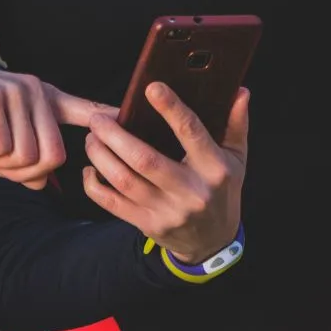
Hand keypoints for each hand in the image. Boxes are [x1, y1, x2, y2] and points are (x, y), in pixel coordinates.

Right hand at [0, 59, 104, 189]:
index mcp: (45, 99)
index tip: (132, 121)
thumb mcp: (3, 139)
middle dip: (25, 173)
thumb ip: (27, 158)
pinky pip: (3, 148)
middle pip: (54, 155)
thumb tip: (44, 182)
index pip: (86, 109)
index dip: (109, 119)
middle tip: (0, 164)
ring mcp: (19, 93)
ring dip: (3, 164)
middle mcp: (38, 92)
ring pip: (28, 156)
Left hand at [81, 82, 249, 264]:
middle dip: (115, 136)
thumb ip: (236, 124)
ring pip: (124, 180)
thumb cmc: (222, 190)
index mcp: (215, 169)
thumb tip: (240, 91)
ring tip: (92, 138)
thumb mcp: (237, 158)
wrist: (213, 242)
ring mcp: (168, 211)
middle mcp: (191, 191)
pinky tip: (90, 169)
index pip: (191, 133)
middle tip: (98, 119)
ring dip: (101, 156)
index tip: (152, 87)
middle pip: (145, 159)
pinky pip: (113, 204)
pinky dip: (95, 186)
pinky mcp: (149, 225)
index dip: (171, 108)